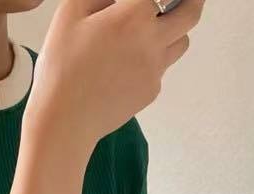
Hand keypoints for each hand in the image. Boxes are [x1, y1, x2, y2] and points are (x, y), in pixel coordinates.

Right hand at [28, 0, 204, 152]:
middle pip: (191, 12)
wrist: (65, 120)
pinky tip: (127, 62)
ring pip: (181, 41)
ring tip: (154, 29)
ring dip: (174, 30)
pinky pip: (162, 68)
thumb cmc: (62, 67)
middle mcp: (152, 40)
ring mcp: (155, 69)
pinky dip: (153, 58)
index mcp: (133, 14)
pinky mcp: (151, 91)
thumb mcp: (71, 13)